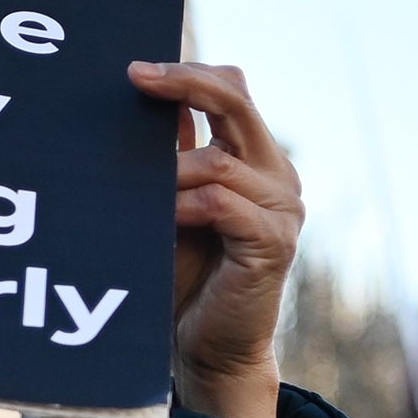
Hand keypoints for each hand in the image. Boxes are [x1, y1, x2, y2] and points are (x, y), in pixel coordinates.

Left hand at [127, 62, 301, 417]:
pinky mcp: (274, 244)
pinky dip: (185, 206)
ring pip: (219, 160)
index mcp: (255, 158)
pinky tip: (163, 219)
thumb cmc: (185, 276)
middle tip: (137, 78)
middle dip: (185, 83)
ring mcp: (282, 209)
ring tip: (142, 199)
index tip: (135, 70)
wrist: (209, 348)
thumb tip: (141, 95)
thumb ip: (171, 155)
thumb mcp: (172, 204)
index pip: (234, 90)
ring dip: (169, 174)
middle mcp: (276, 175)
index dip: (189, 73)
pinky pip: (223, 204)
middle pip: (237, 101)